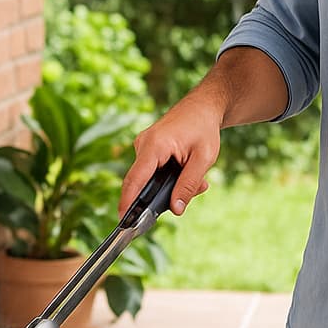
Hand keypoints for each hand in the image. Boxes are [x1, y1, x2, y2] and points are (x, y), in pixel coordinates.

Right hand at [119, 93, 222, 215]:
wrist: (203, 106)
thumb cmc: (204, 128)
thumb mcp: (203, 159)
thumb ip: (188, 185)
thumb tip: (176, 210)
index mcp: (155, 145)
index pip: (135, 179)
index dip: (127, 202)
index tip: (123, 221)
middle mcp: (143, 145)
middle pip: (142, 182)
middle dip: (164, 196)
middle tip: (192, 194)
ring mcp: (143, 147)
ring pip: (149, 179)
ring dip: (171, 186)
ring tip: (198, 180)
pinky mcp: (147, 150)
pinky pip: (152, 172)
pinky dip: (169, 178)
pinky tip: (188, 173)